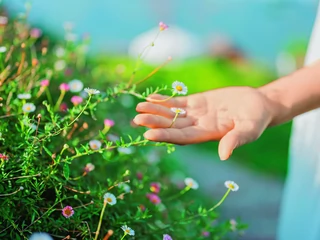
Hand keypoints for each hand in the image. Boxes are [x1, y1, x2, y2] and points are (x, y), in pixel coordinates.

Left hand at [133, 86, 276, 159]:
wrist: (259, 104)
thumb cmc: (257, 118)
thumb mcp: (250, 129)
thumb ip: (236, 139)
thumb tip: (224, 155)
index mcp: (208, 135)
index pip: (182, 137)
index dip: (166, 135)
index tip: (149, 134)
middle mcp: (198, 126)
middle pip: (172, 126)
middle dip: (155, 122)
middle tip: (137, 118)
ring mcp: (196, 114)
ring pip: (172, 114)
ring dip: (156, 111)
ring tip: (139, 107)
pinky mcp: (197, 102)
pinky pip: (178, 102)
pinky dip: (164, 100)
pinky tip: (151, 98)